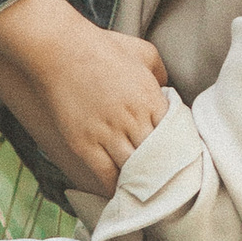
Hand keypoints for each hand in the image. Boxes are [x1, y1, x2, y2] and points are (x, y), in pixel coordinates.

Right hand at [0, 0, 167, 195]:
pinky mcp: (84, 144)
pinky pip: (106, 175)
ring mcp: (107, 134)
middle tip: (170, 185)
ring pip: (134, 171)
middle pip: (158, 158)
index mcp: (150, 98)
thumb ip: (161, 73)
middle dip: (165, 172)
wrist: (60, 50)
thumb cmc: (102, 47)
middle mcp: (132, 119)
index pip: (175, 136)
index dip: (179, 150)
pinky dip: (116, 187)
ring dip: (142, 182)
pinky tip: (121, 192)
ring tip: (149, 193)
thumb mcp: (143, 52)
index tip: (181, 159)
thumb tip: (168, 92)